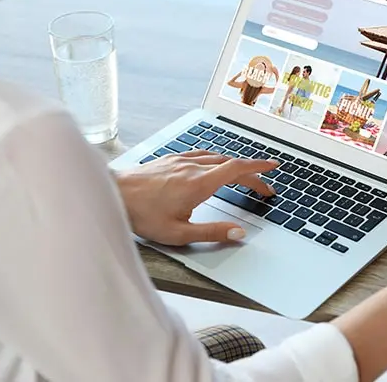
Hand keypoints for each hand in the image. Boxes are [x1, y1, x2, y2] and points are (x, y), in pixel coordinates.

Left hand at [115, 151, 278, 245]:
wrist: (113, 194)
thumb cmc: (141, 215)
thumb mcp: (179, 233)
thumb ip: (211, 233)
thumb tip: (238, 232)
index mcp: (198, 183)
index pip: (236, 169)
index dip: (258, 168)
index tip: (273, 167)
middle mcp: (191, 167)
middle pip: (230, 164)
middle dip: (250, 174)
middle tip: (263, 188)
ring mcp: (179, 160)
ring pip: (215, 157)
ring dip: (233, 165)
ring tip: (242, 177)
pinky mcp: (168, 159)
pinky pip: (199, 154)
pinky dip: (214, 159)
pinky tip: (211, 164)